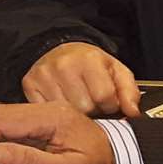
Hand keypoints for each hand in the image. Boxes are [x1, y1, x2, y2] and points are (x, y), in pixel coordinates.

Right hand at [23, 42, 140, 117]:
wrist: (59, 50)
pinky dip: (57, 112)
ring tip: (77, 101)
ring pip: (66, 113)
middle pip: (85, 108)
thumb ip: (129, 92)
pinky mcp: (29, 85)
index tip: (107, 101)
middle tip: (91, 101)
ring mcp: (44, 76)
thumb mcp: (116, 71)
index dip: (110, 105)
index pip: (105, 97)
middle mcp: (64, 66)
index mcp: (89, 59)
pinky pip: (48, 113)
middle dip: (92, 110)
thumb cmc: (90, 64)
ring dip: (75, 113)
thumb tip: (133, 112)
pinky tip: (62, 102)